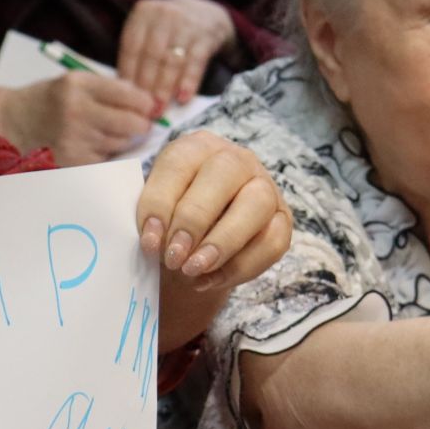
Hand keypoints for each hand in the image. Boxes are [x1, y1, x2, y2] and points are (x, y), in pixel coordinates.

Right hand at [0, 73, 159, 166]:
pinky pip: (106, 159)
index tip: (149, 107)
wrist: (15, 121)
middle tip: (137, 124)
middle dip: (141, 124)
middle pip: (133, 124)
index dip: (146, 104)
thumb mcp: (77, 81)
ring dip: (122, 139)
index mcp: (79, 85)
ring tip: (105, 132)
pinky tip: (92, 145)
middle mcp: (76, 111)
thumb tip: (149, 103)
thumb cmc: (52, 99)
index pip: (131, 95)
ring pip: (122, 143)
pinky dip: (106, 153)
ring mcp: (74, 139)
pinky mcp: (72, 161)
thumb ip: (112, 88)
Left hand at [117, 0, 234, 105]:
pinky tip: (183, 98)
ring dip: (164, 88)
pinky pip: (195, 63)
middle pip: (151, 55)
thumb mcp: (149, 29)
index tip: (126, 98)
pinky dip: (188, 82)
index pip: (131, 47)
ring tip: (159, 109)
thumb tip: (126, 90)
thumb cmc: (169, 29)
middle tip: (142, 109)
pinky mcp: (205, 36)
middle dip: (146, 86)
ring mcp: (186, 24)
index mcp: (143, 13)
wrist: (205, 12)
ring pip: (172, 61)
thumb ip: (137, 52)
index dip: (128, 74)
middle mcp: (164, 15)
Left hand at [140, 131, 291, 352]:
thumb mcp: (152, 215)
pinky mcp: (282, 221)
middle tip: (173, 257)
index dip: (161, 202)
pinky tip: (210, 280)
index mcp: (196, 148)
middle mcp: (236, 160)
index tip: (148, 241)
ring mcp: (265, 188)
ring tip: (193, 271)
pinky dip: (241, 267)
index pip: (180, 163)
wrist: (193, 252)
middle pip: (225, 172)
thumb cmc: (169, 226)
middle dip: (195, 219)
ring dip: (223, 241)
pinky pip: (272, 242)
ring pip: (256, 204)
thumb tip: (149, 240)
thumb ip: (148, 221)